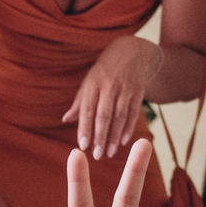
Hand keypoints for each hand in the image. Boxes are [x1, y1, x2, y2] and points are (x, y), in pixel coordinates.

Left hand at [62, 38, 159, 161]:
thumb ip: (80, 102)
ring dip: (115, 136)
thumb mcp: (90, 81)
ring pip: (120, 116)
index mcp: (93, 83)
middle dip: (100, 137)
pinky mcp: (139, 90)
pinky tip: (125, 141)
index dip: (85, 128)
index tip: (82, 146)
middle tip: (97, 155)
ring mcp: (126, 88)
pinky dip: (130, 128)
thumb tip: (66, 120)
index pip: (88, 109)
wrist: (132, 51)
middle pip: (104, 115)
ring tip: (110, 153)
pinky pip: (134, 112)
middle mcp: (109, 85)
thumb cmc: (105, 70)